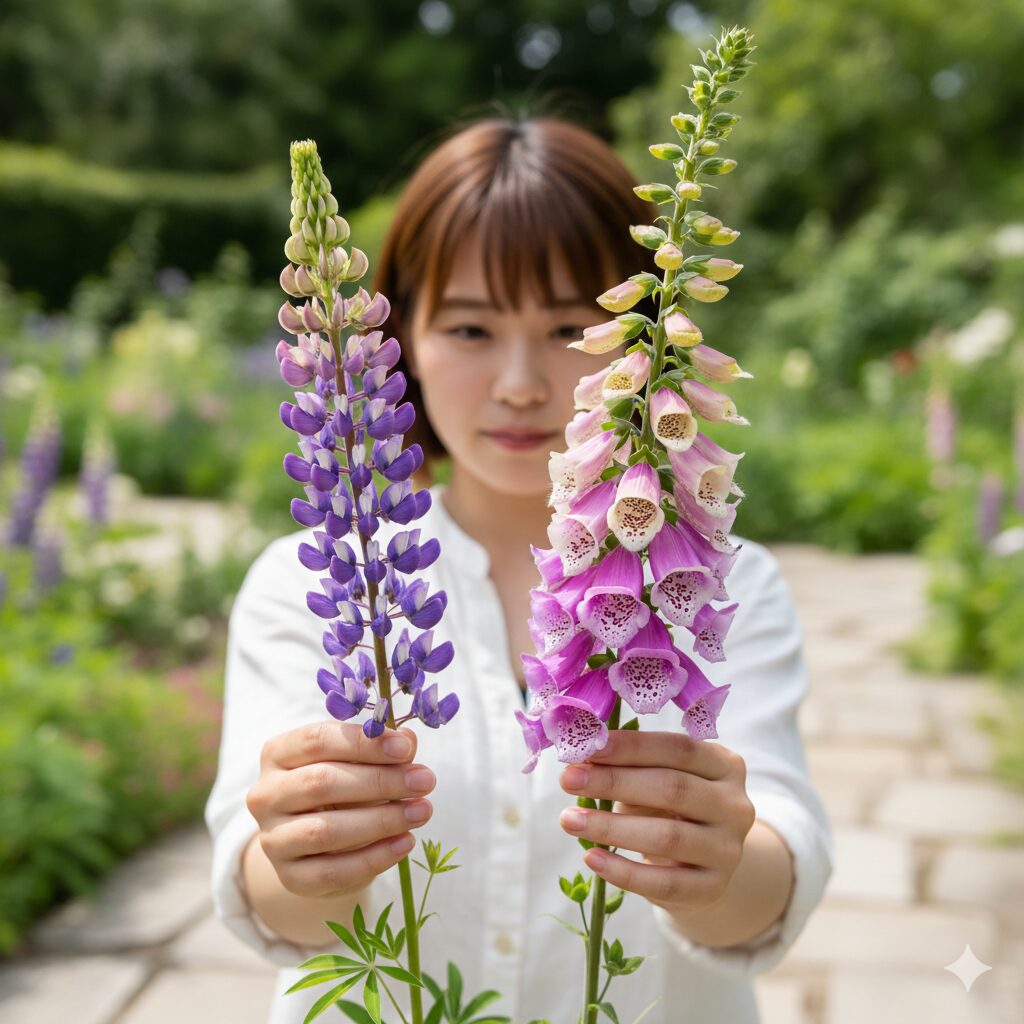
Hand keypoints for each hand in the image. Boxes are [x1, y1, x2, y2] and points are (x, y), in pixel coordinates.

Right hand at [246, 721, 435, 898]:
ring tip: (422, 811)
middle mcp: (266, 794)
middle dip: (380, 781)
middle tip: (425, 780)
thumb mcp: (357, 762)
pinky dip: (375, 857)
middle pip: (320, 783)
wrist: (317, 845)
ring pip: (325, 830)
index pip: (316, 740)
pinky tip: (405, 843)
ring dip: (381, 820)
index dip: (363, 743)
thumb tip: (408, 740)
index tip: (406, 749)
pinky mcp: (290, 877)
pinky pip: (333, 871)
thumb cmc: (341, 788)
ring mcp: (273, 838)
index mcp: (278, 753)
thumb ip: (380, 750)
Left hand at [558, 729, 755, 912]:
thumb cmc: (671, 806)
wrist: (704, 863)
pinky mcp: (713, 888)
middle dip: (614, 782)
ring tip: (569, 820)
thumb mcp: (660, 778)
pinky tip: (592, 858)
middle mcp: (735, 805)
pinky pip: (665, 883)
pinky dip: (623, 872)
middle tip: (568, 779)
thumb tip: (580, 757)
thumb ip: (630, 765)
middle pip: (673, 789)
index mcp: (725, 765)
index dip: (631, 747)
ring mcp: (728, 849)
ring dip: (611, 827)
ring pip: (668, 837)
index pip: (678, 749)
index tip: (587, 747)